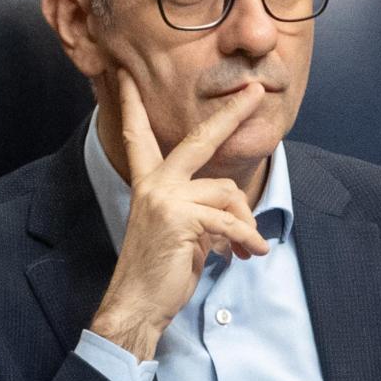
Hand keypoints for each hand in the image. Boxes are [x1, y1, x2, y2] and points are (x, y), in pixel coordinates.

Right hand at [89, 70, 270, 360]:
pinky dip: (248, 238)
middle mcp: (154, 184)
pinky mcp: (181, 218)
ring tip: (245, 247)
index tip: (125, 76)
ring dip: (244, 222)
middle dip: (231, 113)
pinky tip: (253, 253)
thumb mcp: (180, 231)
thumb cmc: (160, 272)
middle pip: (200, 139)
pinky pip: (230, 221)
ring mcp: (165, 199)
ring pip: (227, 192)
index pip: (139, 136)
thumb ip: (200, 208)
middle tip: (256, 91)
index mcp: (148, 183)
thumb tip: (237, 209)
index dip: (132, 105)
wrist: (137, 305)